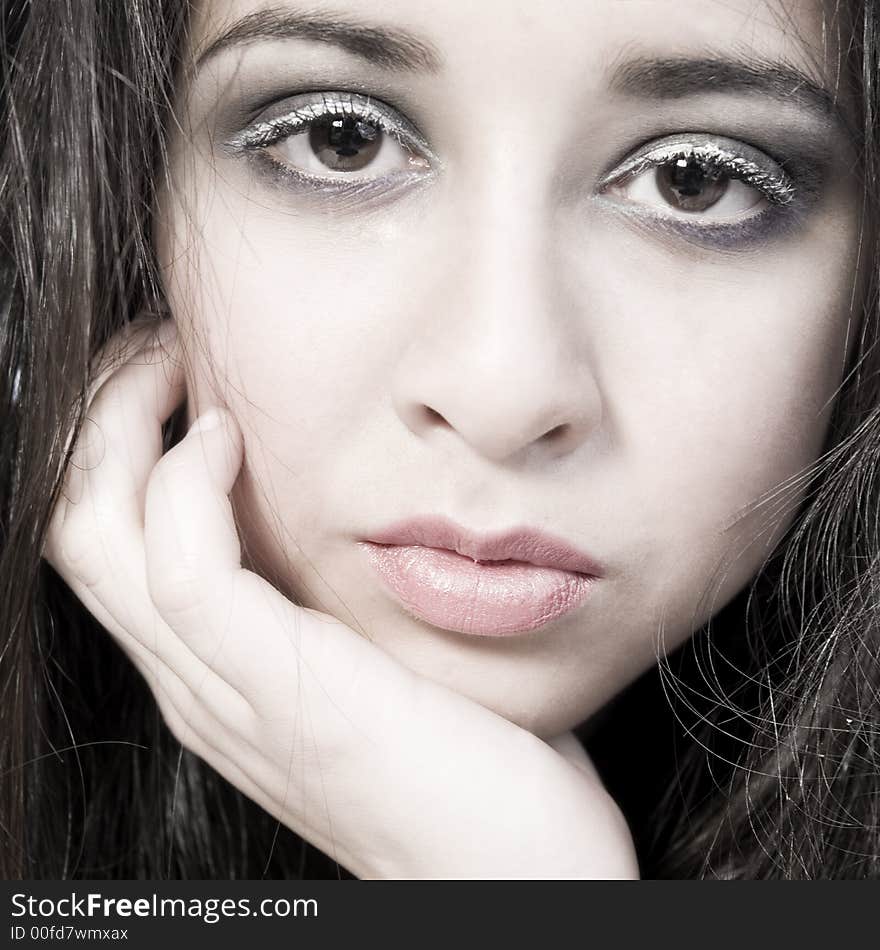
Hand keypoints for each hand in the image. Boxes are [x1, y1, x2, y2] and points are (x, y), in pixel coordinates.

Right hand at [43, 320, 638, 879]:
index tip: (180, 374)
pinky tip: (231, 436)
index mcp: (220, 674)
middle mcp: (197, 684)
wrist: (516, 880)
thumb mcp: (387, 655)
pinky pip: (183, 570)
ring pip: (98, 539)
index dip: (121, 443)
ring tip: (181, 366)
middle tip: (163, 349)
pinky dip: (184, 486)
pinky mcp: (281, 691)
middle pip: (80, 528)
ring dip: (124, 428)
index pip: (113, 542)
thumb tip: (353, 507)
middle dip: (104, 418)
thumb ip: (343, 595)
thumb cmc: (472, 762)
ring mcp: (226, 693)